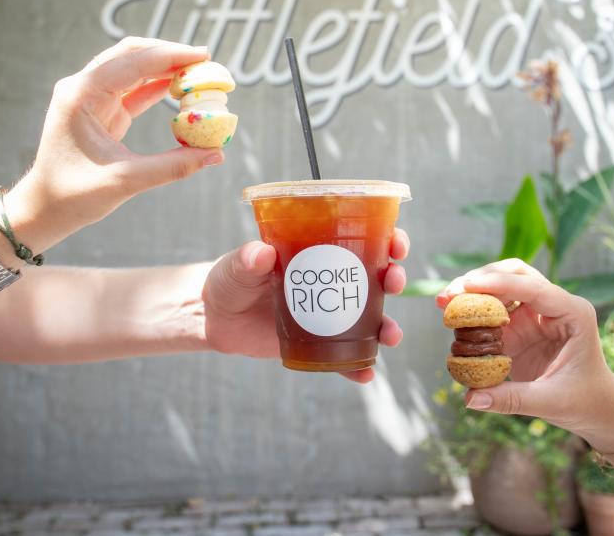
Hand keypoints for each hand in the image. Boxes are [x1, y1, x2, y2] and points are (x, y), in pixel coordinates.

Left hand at [5, 38, 221, 251]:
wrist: (43, 209)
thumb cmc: (73, 196)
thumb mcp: (125, 181)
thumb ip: (173, 166)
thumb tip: (216, 154)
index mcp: (81, 95)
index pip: (132, 62)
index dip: (171, 56)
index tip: (204, 56)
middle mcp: (83, 87)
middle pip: (131, 54)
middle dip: (169, 54)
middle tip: (206, 60)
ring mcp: (90, 97)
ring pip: (133, 68)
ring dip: (165, 68)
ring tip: (199, 73)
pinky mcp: (100, 111)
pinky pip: (133, 89)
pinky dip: (158, 87)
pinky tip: (182, 89)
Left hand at [203, 229, 410, 383]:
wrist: (217, 319)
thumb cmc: (229, 281)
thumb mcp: (236, 266)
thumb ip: (247, 260)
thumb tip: (262, 253)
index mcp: (320, 251)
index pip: (363, 239)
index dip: (387, 239)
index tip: (396, 244)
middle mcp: (332, 281)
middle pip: (377, 277)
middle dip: (394, 278)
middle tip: (393, 281)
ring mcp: (329, 313)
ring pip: (370, 319)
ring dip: (388, 326)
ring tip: (390, 336)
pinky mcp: (320, 343)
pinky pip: (346, 357)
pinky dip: (359, 366)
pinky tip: (366, 374)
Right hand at [437, 259, 613, 438]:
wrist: (598, 408)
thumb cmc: (584, 402)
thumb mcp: (550, 402)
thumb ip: (510, 399)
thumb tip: (470, 399)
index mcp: (573, 313)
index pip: (533, 287)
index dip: (498, 284)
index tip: (466, 286)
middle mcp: (555, 305)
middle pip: (515, 274)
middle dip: (481, 279)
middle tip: (450, 294)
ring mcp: (538, 313)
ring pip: (502, 285)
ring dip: (473, 290)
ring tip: (444, 303)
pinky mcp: (523, 325)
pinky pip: (494, 309)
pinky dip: (475, 311)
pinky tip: (455, 320)